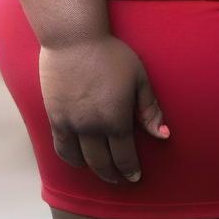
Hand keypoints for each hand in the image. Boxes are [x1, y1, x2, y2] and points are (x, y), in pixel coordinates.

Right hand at [39, 34, 170, 183]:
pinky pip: (61, 148)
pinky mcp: (54, 117)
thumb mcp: (139, 76)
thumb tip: (164, 135)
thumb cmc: (111, 53)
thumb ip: (149, 108)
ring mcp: (71, 124)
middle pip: (102, 163)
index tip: (135, 177)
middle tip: (120, 179)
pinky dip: (71, 158)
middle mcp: (92, 127)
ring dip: (92, 170)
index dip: (130, 169)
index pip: (124, 155)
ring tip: (101, 172)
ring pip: (81, 160)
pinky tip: (78, 159)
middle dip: (113, 174)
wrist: (73, 39)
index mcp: (116, 118)